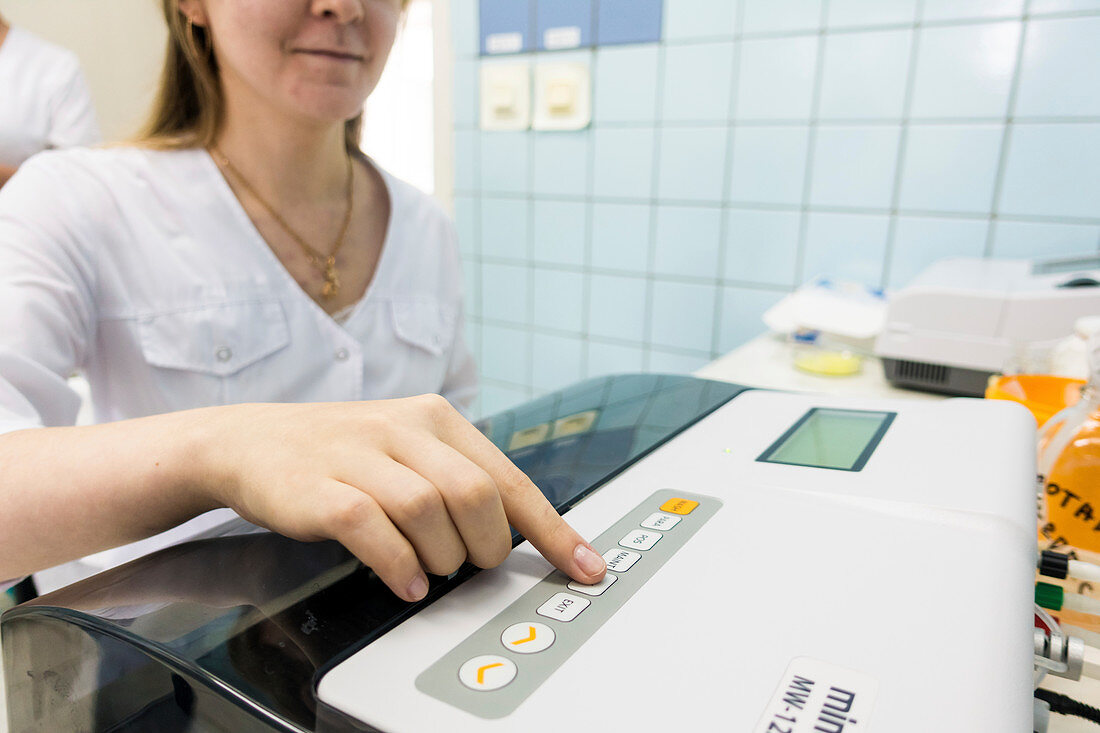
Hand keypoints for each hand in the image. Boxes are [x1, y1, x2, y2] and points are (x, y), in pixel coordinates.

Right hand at [197, 394, 606, 600]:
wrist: (252, 441)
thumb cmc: (341, 453)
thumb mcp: (407, 450)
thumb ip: (459, 481)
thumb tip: (517, 533)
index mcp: (436, 418)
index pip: (509, 478)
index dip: (553, 529)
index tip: (585, 566)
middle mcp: (404, 428)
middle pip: (476, 495)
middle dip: (486, 545)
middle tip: (470, 563)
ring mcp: (359, 455)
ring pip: (429, 511)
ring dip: (441, 558)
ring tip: (430, 570)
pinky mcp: (320, 488)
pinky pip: (372, 529)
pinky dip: (397, 564)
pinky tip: (403, 580)